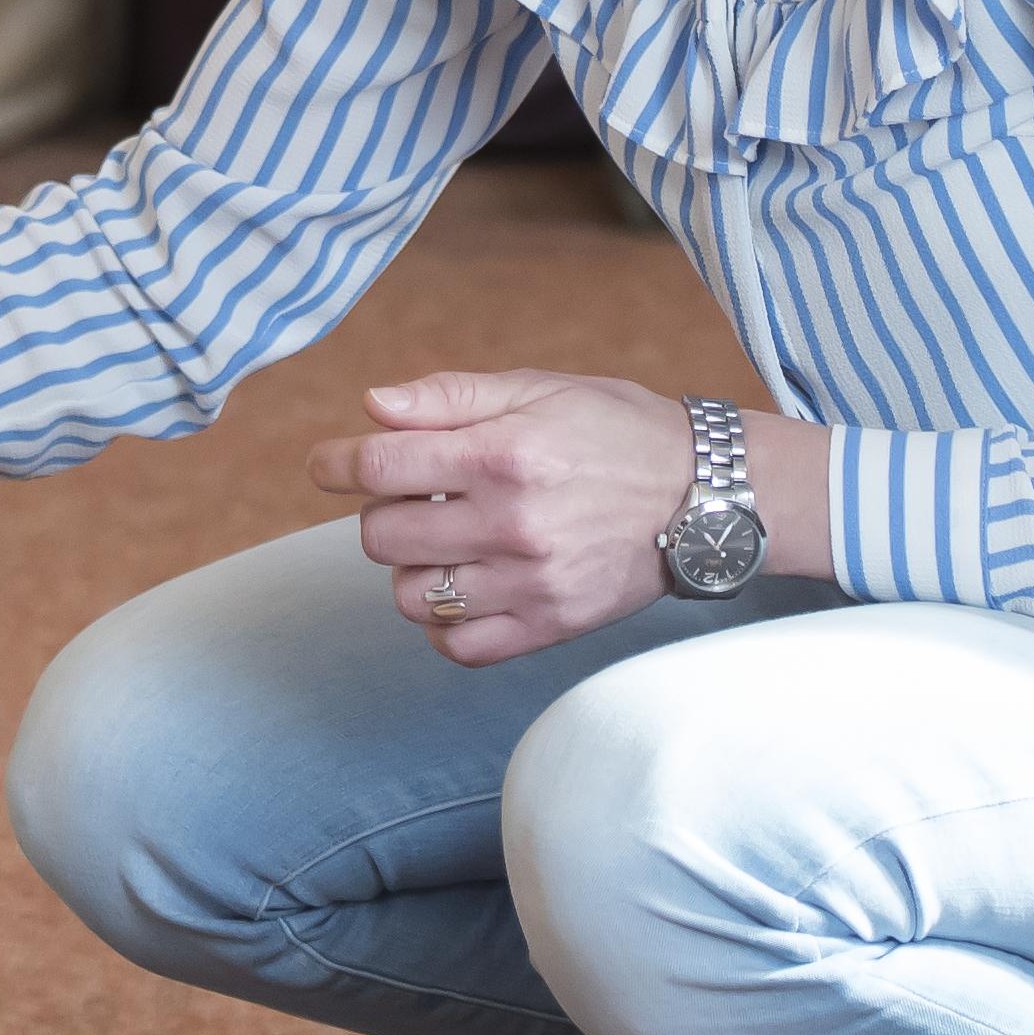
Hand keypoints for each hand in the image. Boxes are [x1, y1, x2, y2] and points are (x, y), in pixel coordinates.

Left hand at [305, 369, 700, 666]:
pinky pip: (458, 646)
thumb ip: (450, 397)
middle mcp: (512, 523)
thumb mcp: (540, 388)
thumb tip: (370, 407)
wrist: (707, 495)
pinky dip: (444, 623)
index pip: (380, 466)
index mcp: (504, 454)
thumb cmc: (618, 430)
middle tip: (415, 497)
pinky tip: (464, 587)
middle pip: (381, 536)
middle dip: (382, 511)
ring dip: (410, 568)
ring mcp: (531, 583)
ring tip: (444, 544)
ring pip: (410, 597)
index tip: (326, 464)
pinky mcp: (551, 626)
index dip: (336, 463)